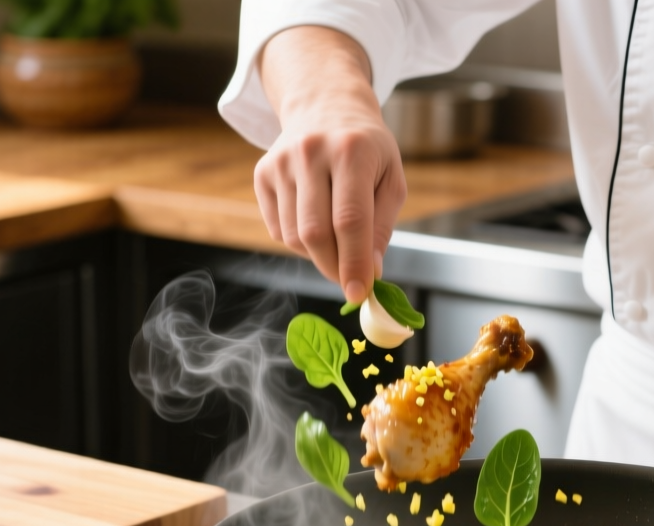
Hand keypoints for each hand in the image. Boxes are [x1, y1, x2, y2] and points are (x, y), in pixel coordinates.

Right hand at [256, 27, 407, 305]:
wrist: (325, 104)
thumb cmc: (367, 149)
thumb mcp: (391, 178)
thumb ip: (382, 225)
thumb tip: (370, 272)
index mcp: (351, 151)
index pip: (349, 220)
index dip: (354, 262)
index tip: (359, 293)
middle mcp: (310, 152)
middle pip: (316, 233)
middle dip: (334, 267)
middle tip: (349, 279)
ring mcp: (281, 162)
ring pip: (294, 236)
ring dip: (318, 254)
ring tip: (337, 238)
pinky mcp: (262, 173)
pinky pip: (278, 229)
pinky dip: (299, 241)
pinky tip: (316, 220)